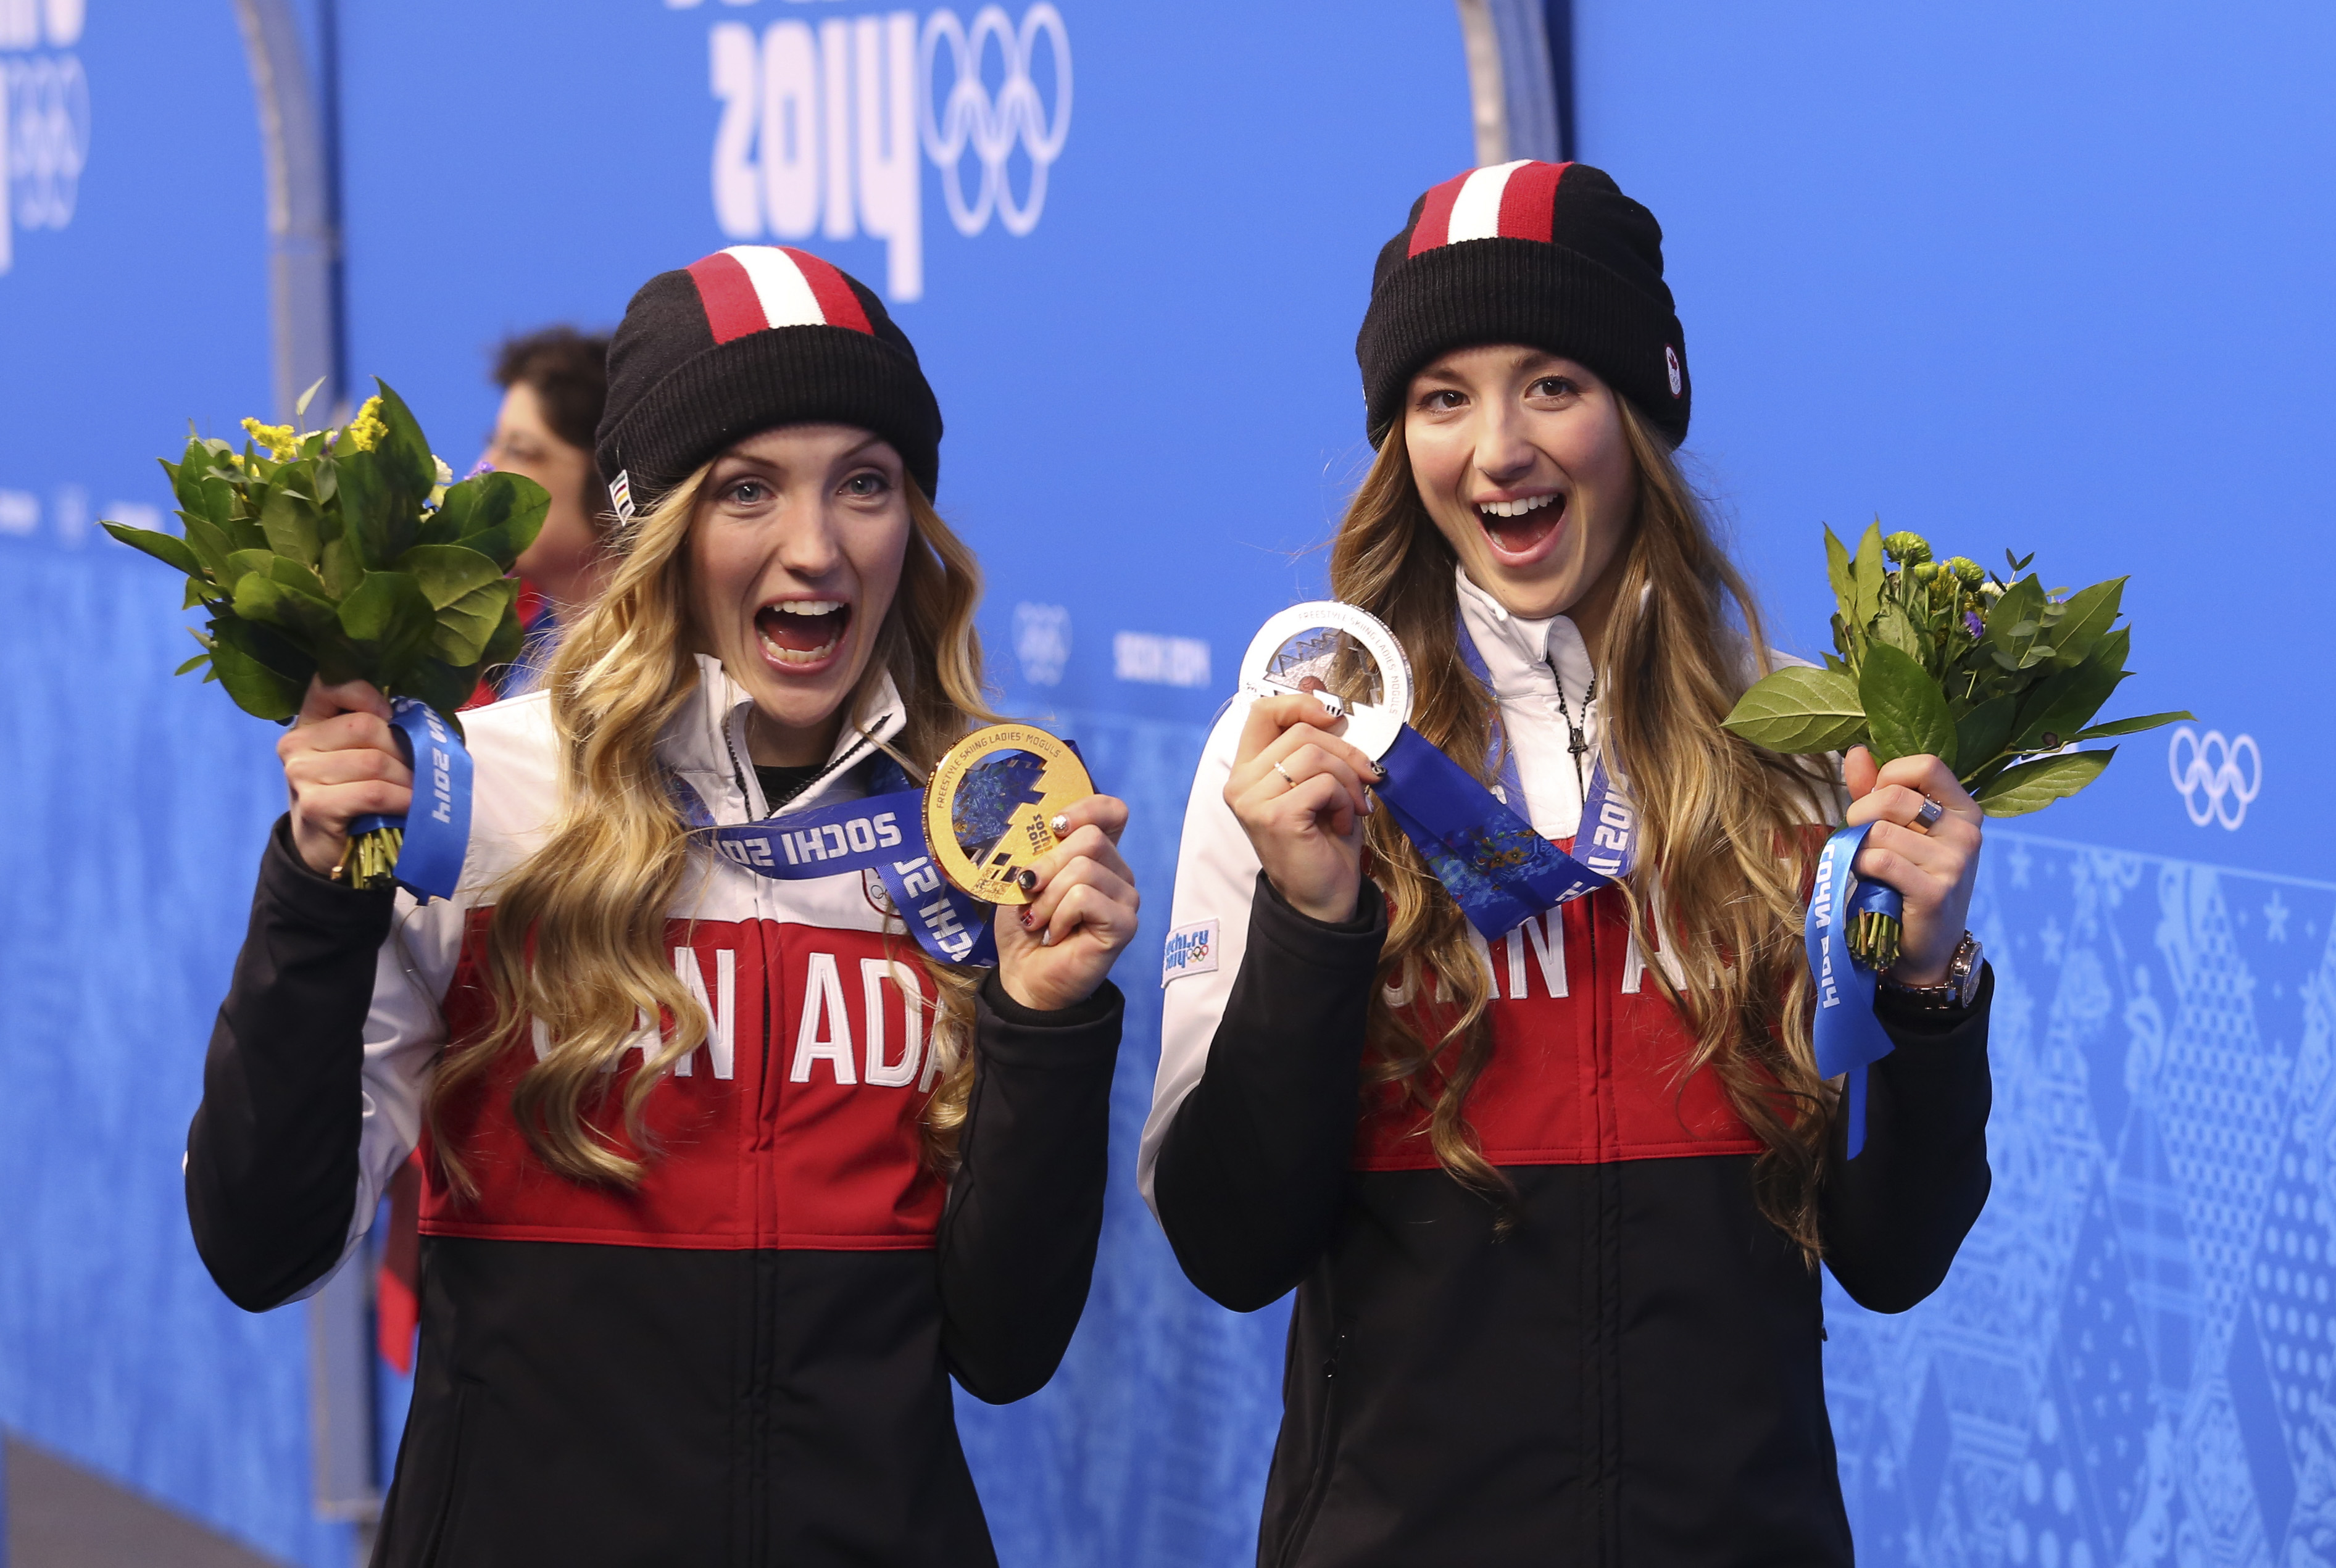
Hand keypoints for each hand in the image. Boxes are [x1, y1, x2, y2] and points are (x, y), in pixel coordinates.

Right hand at [280, 677, 413, 876]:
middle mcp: (296, 743)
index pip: (330, 684)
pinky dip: (402, 799)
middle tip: (416, 768)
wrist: (325, 848)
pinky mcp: (316, 805)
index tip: (390, 715)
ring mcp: (301, 774)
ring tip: (416, 790)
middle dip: (402, 748)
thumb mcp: (356, 754)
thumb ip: (372, 729)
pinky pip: (374, 792)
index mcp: (308, 721)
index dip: (366, 694)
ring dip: (406, 779)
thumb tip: (416, 720)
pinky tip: (410, 806)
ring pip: (375, 761)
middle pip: (366, 726)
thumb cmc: (349, 794)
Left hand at [995, 795, 1139, 1011]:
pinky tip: (1056, 934)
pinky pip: (1085, 898)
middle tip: (1031, 893)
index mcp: (1097, 855)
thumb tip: (1045, 829)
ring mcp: (1126, 898)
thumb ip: (1037, 849)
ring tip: (1041, 921)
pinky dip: (1059, 916)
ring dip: (1047, 898)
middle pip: (1090, 838)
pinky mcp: (1125, 924)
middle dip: (1048, 864)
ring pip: (1084, 869)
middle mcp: (1118, 872)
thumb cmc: (1025, 925)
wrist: (1024, 976)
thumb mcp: (1022, 877)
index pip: (1113, 811)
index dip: (1086, 808)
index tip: (1055, 827)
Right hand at [1224, 693, 1380, 924]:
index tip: (1334, 717)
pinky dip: (1345, 800)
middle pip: (1300, 730)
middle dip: (1346, 752)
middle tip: (1367, 781)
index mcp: (1247, 771)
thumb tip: (1326, 698)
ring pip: (1314, 754)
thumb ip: (1316, 746)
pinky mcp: (1275, 816)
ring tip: (1353, 808)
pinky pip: (1322, 783)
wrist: (1323, 899)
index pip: (1261, 711)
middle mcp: (1241, 783)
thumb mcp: (1321, 784)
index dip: (1299, 703)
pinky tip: (1342, 824)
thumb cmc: (1324, 842)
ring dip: (1349, 780)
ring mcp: (1253, 800)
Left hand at [1843, 746, 1982, 985]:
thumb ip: (1875, 790)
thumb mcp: (1897, 830)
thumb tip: (1856, 751)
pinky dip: (1860, 867)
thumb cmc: (1907, 881)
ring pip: (1881, 833)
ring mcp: (1955, 862)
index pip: (1927, 764)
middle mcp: (1967, 831)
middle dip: (1861, 814)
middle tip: (1860, 837)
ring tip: (1869, 866)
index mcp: (1963, 808)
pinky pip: (1879, 860)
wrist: (1926, 947)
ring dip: (1859, 848)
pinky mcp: (1936, 891)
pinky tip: (1867, 879)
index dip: (1889, 776)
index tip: (1877, 799)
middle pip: (1896, 797)